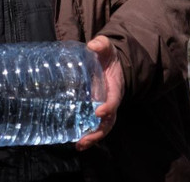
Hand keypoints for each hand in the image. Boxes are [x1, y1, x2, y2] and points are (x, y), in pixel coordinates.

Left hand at [76, 35, 124, 150]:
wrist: (108, 63)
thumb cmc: (106, 56)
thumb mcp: (105, 48)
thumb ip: (101, 45)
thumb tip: (93, 45)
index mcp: (114, 87)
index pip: (113, 100)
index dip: (108, 106)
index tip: (99, 111)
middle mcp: (110, 101)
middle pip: (108, 121)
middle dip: (98, 132)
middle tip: (84, 140)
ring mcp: (102, 107)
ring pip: (101, 127)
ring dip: (92, 137)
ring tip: (79, 145)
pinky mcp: (92, 109)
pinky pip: (91, 124)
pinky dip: (86, 134)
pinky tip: (74, 141)